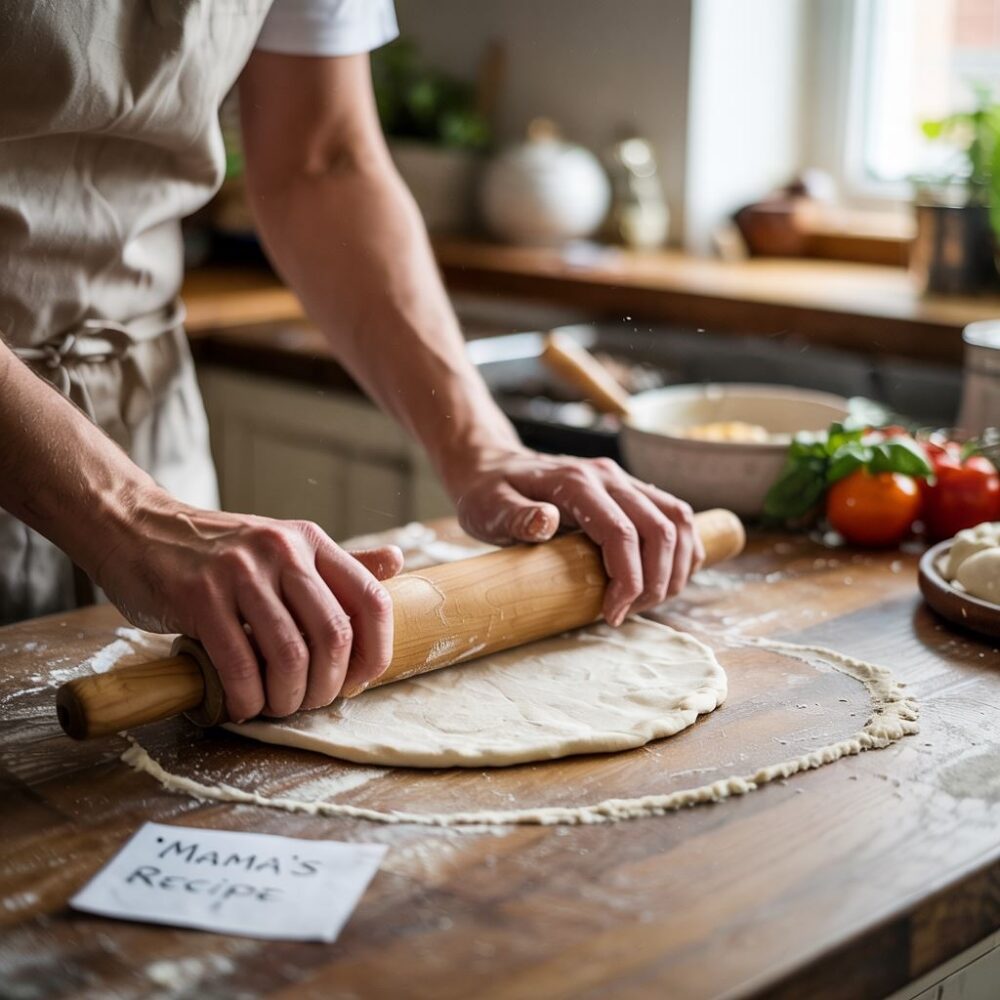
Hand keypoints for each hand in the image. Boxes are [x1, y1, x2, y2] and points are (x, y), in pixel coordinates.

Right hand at [93, 489, 402, 721]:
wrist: (138, 529)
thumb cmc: (218, 551)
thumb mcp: (283, 545)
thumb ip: (336, 564)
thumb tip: (396, 563)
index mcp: (311, 541)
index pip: (372, 600)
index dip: (374, 653)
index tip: (357, 682)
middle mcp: (282, 551)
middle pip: (334, 636)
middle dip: (327, 686)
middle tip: (309, 703)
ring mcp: (240, 572)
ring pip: (290, 655)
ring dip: (287, 698)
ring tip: (275, 707)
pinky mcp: (198, 596)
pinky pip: (238, 664)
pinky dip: (245, 698)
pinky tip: (240, 704)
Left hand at [450, 450, 702, 625]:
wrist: (491, 466)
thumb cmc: (487, 493)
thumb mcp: (488, 508)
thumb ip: (515, 516)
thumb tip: (544, 522)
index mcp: (576, 483)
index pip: (622, 532)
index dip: (628, 579)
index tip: (611, 614)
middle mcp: (608, 476)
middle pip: (661, 529)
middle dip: (656, 581)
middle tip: (627, 613)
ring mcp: (623, 480)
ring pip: (677, 519)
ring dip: (676, 567)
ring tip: (648, 601)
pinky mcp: (630, 489)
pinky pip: (675, 515)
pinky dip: (683, 549)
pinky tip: (667, 578)